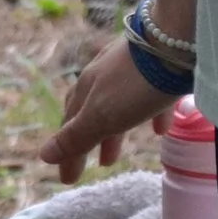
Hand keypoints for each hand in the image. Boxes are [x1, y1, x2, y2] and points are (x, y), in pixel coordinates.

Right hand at [39, 40, 180, 183]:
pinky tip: (160, 129)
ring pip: (117, 105)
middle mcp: (103, 77)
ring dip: (115, 131)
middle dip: (90, 141)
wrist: (175, 41)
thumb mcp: (103, 115)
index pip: (70, 125)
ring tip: (117, 153)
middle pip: (91, 114)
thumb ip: (77, 136)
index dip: (68, 152)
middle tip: (95, 167)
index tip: (67, 177)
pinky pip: (150, 98)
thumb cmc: (135, 84)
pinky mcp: (158, 67)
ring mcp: (129, 69)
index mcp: (86, 89)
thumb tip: (42, 154)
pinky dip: (149, 116)